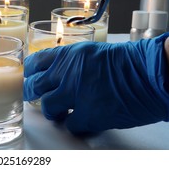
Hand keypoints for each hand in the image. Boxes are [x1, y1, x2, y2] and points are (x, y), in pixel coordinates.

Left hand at [23, 33, 168, 134]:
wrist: (148, 73)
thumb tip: (54, 72)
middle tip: (35, 96)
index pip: (34, 63)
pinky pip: (69, 124)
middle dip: (32, 93)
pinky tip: (81, 119)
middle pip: (34, 86)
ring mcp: (75, 95)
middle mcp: (66, 73)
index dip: (29, 73)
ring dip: (52, 111)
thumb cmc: (124, 61)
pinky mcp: (88, 115)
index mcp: (66, 56)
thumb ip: (68, 62)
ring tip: (60, 111)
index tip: (30, 77)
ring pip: (47, 107)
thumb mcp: (89, 52)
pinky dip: (73, 123)